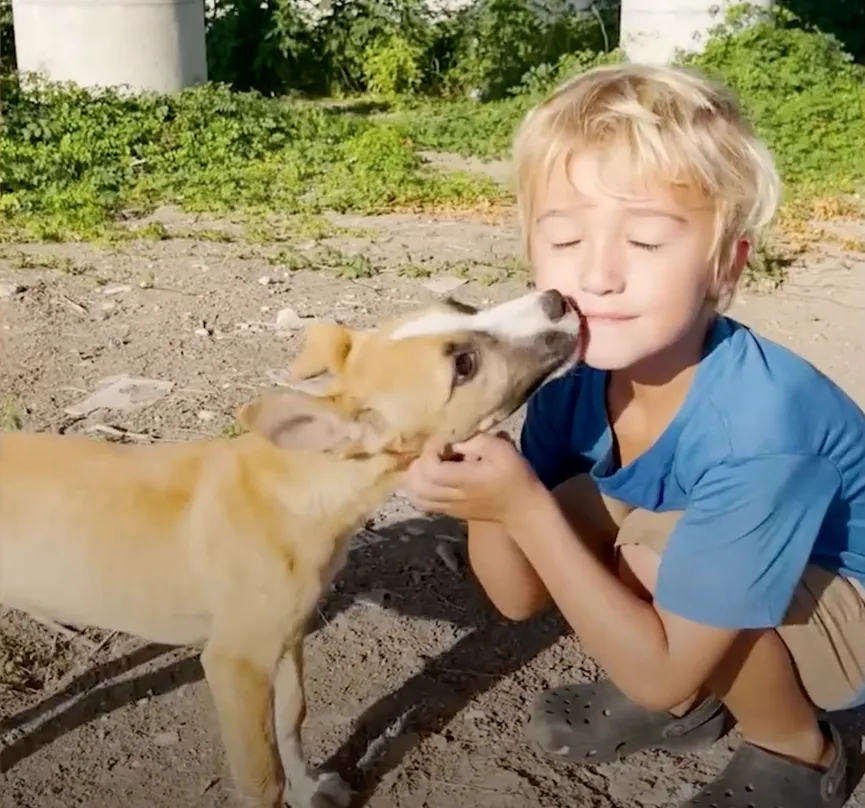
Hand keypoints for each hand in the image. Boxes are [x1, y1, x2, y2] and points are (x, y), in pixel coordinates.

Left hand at [402, 432, 543, 524]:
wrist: (523, 508)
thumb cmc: (515, 476)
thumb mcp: (502, 449)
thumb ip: (475, 442)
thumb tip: (454, 444)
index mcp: (465, 481)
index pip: (431, 469)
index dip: (430, 451)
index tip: (443, 441)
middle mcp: (453, 497)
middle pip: (417, 485)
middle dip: (418, 464)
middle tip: (433, 452)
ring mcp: (449, 507)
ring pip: (416, 497)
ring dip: (415, 478)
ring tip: (428, 463)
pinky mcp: (450, 512)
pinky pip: (423, 503)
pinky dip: (418, 489)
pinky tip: (429, 477)